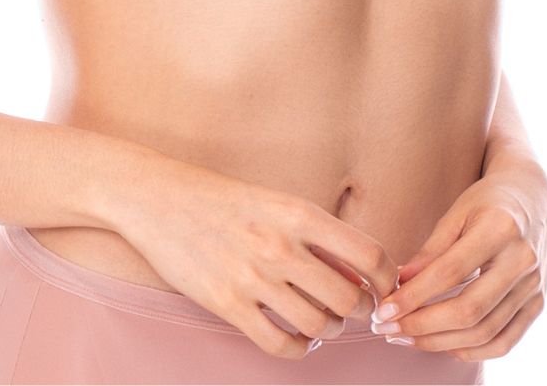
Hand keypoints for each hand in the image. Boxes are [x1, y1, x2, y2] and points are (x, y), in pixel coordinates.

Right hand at [112, 154, 399, 361]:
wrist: (159, 198)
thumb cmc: (222, 198)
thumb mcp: (275, 201)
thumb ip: (315, 234)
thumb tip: (359, 273)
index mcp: (297, 212)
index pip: (368, 254)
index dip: (387, 277)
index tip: (384, 286)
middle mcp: (280, 245)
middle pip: (349, 298)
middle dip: (359, 310)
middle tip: (351, 309)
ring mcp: (253, 277)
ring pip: (319, 325)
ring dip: (328, 329)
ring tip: (320, 320)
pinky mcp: (227, 303)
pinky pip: (281, 344)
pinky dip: (298, 348)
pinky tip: (296, 337)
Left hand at [367, 149, 546, 364]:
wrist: (534, 200)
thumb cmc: (487, 202)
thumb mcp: (456, 213)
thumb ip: (430, 250)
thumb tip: (398, 284)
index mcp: (499, 229)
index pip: (449, 272)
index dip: (413, 296)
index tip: (383, 310)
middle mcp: (522, 262)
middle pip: (468, 309)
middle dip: (422, 326)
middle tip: (387, 329)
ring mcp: (534, 287)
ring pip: (484, 332)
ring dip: (440, 343)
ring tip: (407, 339)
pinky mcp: (538, 305)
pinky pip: (504, 342)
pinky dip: (472, 351)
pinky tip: (443, 345)